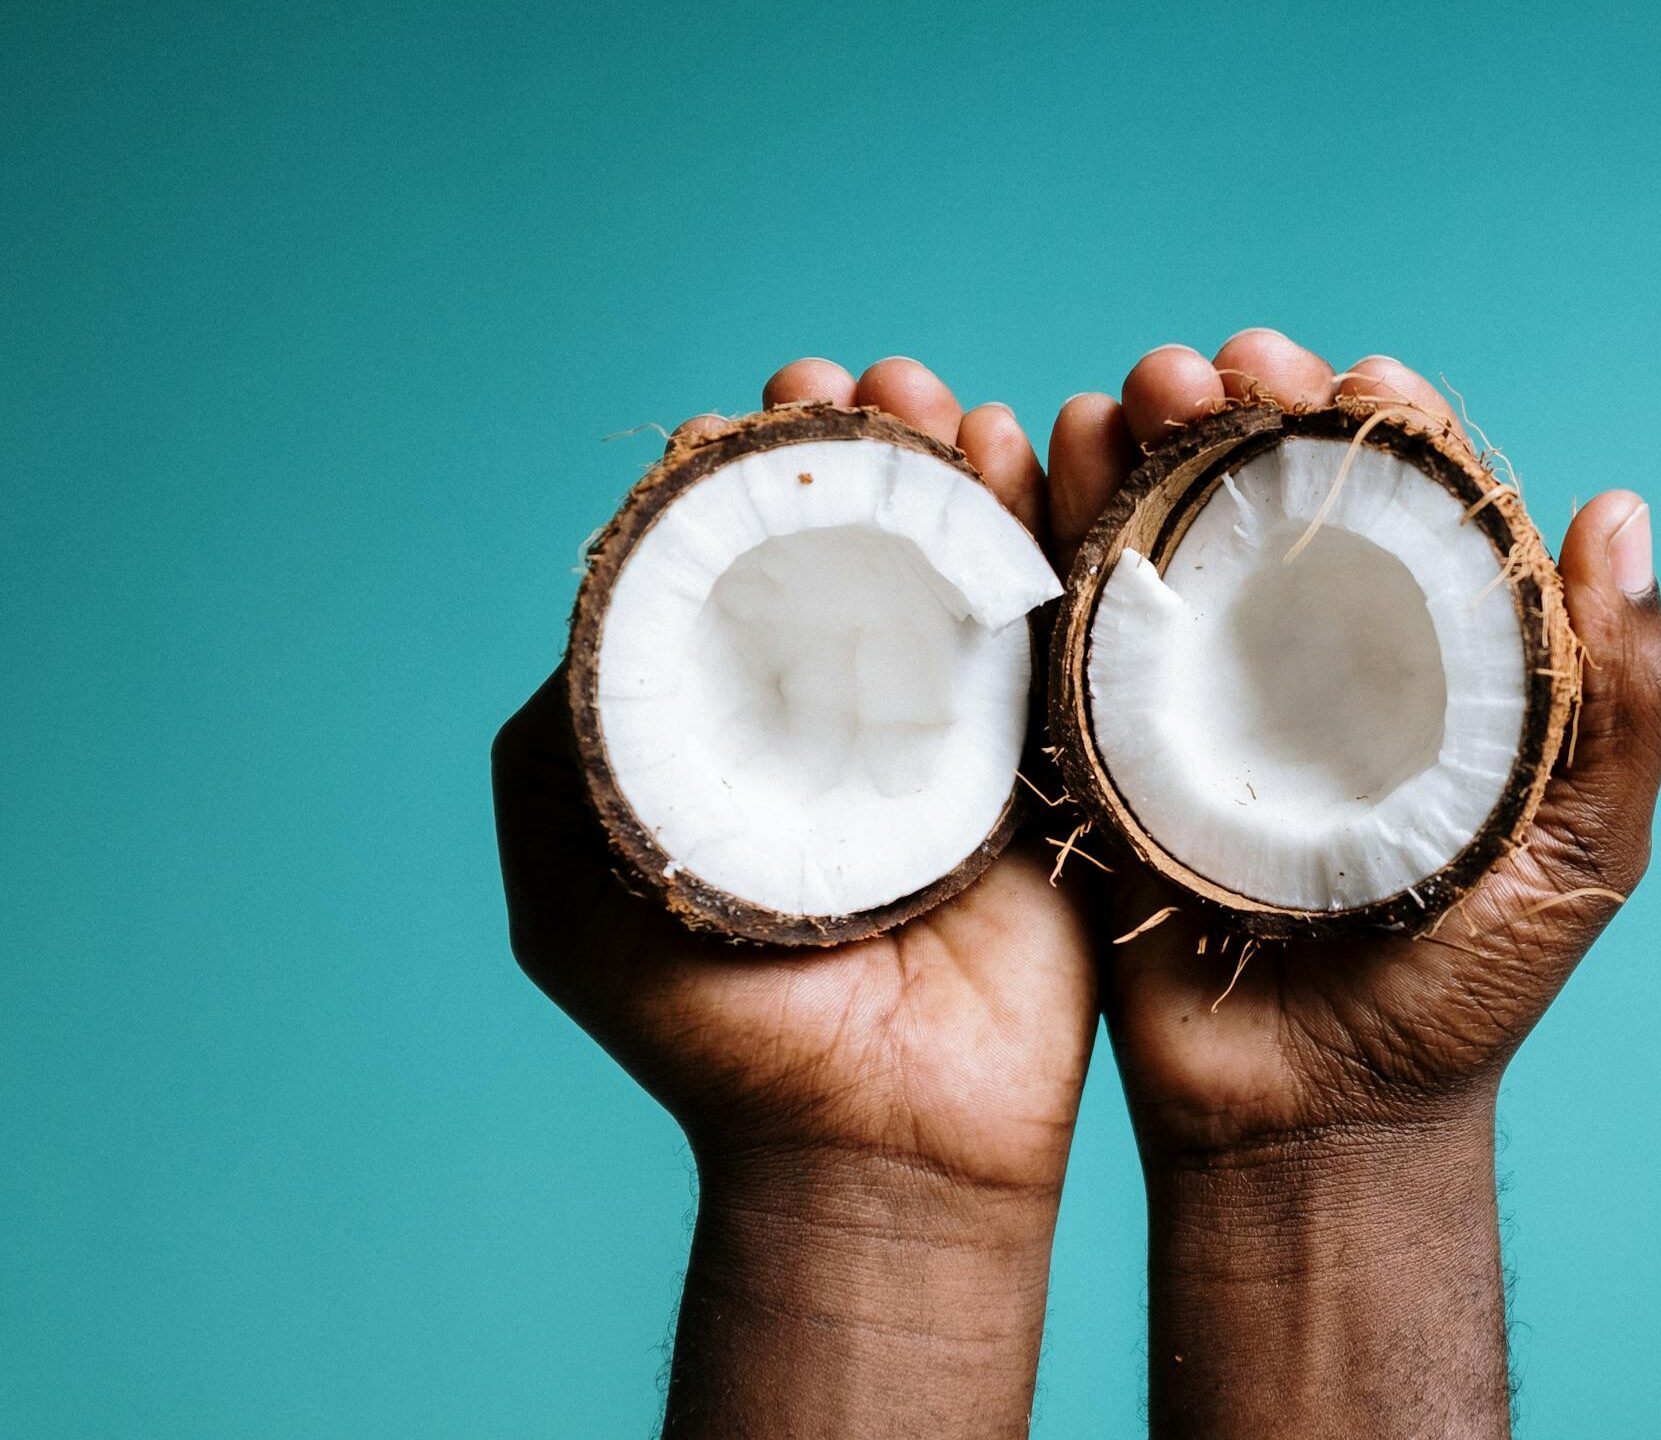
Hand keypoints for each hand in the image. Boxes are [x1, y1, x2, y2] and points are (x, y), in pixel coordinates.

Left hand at [493, 356, 1093, 1438]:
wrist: (879, 1146)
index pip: (745, 561)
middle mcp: (843, 710)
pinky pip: (1056, 633)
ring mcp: (954, 732)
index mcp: (735, 724)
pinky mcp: (1055, 764)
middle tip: (879, 390)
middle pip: (860, 543)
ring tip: (949, 410)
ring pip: (958, 566)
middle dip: (869, 447)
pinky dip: (1051, 536)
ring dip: (960, 471)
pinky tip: (1038, 457)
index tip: (780, 402)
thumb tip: (596, 591)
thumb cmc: (713, 1036)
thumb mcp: (578, 891)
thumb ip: (565, 749)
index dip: (761, 469)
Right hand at [1044, 330, 1660, 1436]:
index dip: (1391, 427)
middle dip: (1251, 409)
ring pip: (1177, 537)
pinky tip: (1054, 452)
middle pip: (1281, 501)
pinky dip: (1064, 529)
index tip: (1363, 372)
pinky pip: (1083, 626)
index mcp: (1432, 668)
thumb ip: (1622, 702)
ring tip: (1138, 388)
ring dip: (1152, 443)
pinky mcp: (1108, 750)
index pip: (1416, 511)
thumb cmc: (1466, 999)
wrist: (1315, 1126)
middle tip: (1224, 360)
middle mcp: (1317, 664)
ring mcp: (1206, 701)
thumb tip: (1622, 509)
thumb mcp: (1584, 854)